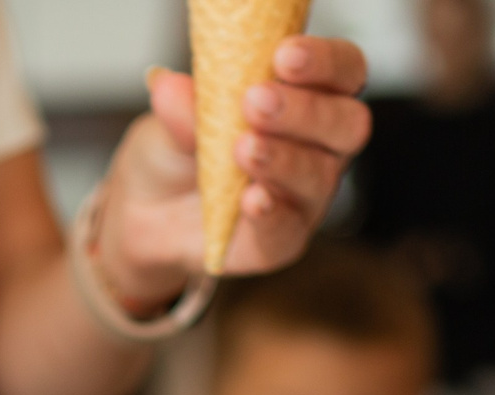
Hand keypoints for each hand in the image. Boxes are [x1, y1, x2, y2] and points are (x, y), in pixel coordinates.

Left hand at [91, 36, 372, 305]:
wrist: (148, 211)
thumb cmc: (181, 149)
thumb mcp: (174, 120)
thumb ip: (183, 107)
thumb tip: (167, 86)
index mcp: (311, 95)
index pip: (342, 70)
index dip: (323, 61)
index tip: (284, 56)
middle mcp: (322, 145)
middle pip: (346, 123)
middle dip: (305, 111)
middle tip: (257, 102)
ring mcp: (308, 194)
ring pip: (318, 175)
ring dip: (282, 160)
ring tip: (243, 148)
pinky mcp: (283, 239)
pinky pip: (287, 227)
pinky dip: (269, 213)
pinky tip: (251, 200)